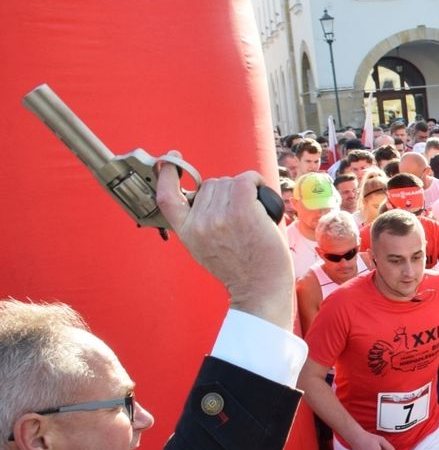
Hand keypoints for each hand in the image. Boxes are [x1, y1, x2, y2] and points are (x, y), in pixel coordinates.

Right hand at [155, 156, 292, 329]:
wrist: (260, 290)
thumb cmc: (243, 271)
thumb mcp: (206, 250)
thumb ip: (200, 226)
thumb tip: (208, 201)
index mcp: (187, 232)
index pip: (166, 196)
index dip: (167, 173)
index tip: (172, 159)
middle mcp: (199, 223)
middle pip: (210, 185)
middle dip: (227, 194)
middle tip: (242, 217)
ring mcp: (219, 217)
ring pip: (229, 182)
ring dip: (244, 190)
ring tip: (253, 215)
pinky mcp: (241, 210)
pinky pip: (246, 180)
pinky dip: (255, 182)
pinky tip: (261, 194)